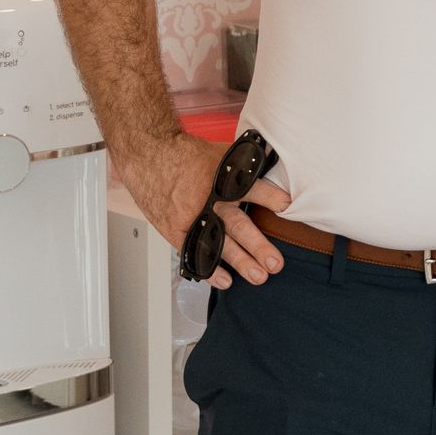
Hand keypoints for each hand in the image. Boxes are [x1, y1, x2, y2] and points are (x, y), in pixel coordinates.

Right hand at [121, 133, 288, 289]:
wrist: (149, 155)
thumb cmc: (187, 155)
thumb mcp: (222, 153)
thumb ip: (246, 162)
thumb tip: (275, 161)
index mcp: (222, 179)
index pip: (249, 186)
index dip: (268, 195)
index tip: (286, 206)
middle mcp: (209, 200)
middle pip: (237, 224)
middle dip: (257, 245)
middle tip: (275, 263)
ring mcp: (192, 217)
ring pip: (219, 243)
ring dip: (239, 261)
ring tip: (258, 276)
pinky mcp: (176, 228)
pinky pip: (194, 252)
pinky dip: (210, 268)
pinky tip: (225, 281)